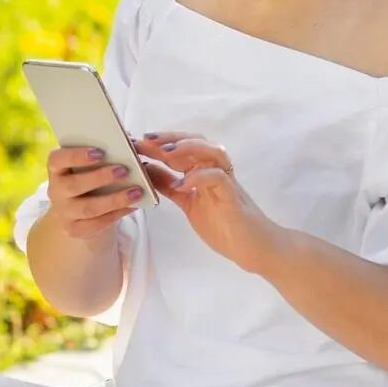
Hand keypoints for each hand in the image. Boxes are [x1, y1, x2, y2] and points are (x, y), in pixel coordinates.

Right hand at [44, 145, 145, 240]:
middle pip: (74, 185)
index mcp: (56, 168)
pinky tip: (132, 206)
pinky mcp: (74, 229)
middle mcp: (55, 191)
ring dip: (114, 199)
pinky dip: (117, 214)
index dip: (77, 156)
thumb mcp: (92, 164)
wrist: (79, 209)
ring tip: (136, 192)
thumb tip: (130, 141)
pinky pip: (96, 224)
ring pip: (88, 208)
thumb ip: (105, 152)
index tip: (99, 153)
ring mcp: (63, 212)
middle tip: (124, 171)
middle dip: (100, 178)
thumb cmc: (89, 176)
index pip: (58, 160)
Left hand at [135, 131, 278, 272]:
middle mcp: (216, 172)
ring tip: (165, 153)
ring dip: (188, 148)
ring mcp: (226, 182)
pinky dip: (199, 177)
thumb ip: (170, 187)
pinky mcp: (233, 197)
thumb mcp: (188, 203)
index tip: (134, 141)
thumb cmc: (224, 225)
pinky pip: (219, 178)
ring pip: (212, 152)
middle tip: (145, 140)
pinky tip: (181, 184)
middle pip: (196, 142)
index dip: (159, 143)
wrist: (253, 247)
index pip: (182, 149)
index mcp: (203, 172)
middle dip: (170, 138)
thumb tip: (147, 170)